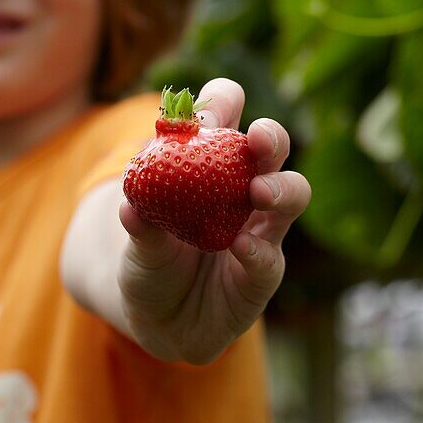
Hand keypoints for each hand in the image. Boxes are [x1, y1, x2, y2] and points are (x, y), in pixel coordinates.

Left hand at [117, 78, 310, 364]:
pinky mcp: (263, 272)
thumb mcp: (139, 241)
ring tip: (259, 191)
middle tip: (257, 138)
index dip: (223, 102)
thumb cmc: (151, 262)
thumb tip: (130, 206)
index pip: (226, 116)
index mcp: (210, 163)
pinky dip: (257, 249)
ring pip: (292, 194)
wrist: (159, 320)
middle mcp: (244, 189)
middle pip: (271, 149)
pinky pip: (269, 257)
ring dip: (280, 187)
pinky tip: (240, 246)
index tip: (212, 107)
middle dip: (270, 136)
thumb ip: (140, 224)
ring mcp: (260, 230)